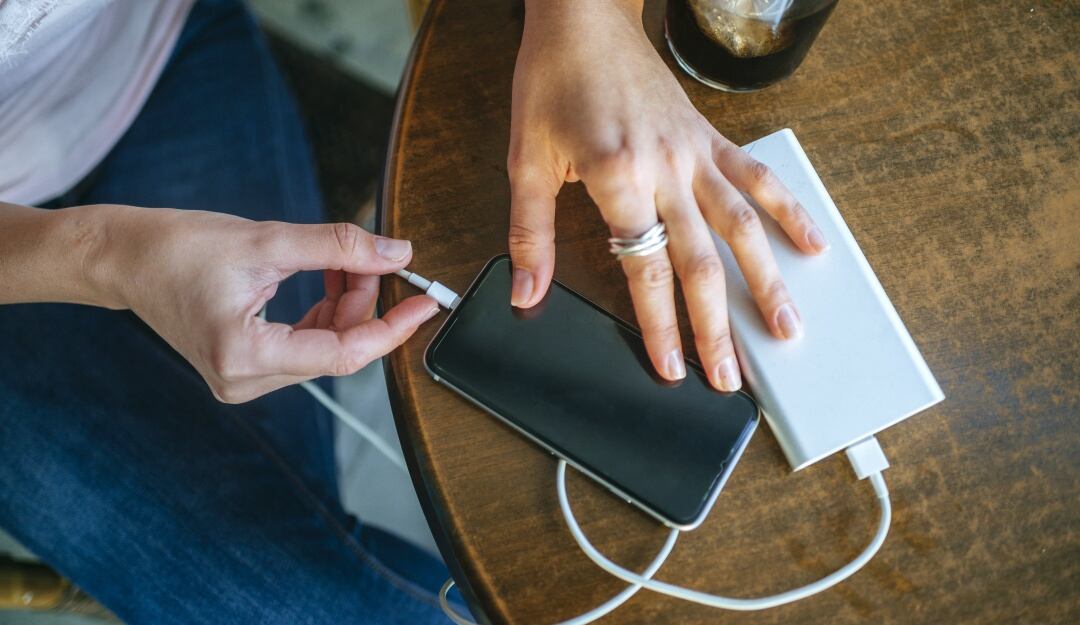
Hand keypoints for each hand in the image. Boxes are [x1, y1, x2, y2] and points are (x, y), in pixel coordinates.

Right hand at [90, 205, 437, 402]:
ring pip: (325, 348)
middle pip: (337, 350)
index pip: (344, 354)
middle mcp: (244, 381)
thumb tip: (396, 253)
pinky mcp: (244, 368)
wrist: (124, 259)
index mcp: (244, 356)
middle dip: (364, 303)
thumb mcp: (266, 239)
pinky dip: (324, 313)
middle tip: (374, 257)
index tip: (426, 302)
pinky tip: (325, 278)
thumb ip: (338, 247)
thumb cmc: (177, 247)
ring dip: (345, 306)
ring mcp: (243, 380)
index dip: (392, 328)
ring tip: (341, 260)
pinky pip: (305, 346)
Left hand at [507, 0, 827, 391]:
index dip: (660, 326)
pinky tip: (811, 245)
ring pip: (742, 226)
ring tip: (787, 328)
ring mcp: (695, 152)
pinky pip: (756, 177)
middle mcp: (665, 168)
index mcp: (617, 176)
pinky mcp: (710, 137)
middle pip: (701, 261)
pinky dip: (787, 211)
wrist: (583, 19)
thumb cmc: (552, 81)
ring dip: (767, 281)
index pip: (645, 269)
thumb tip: (527, 293)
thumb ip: (530, 233)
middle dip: (718, 326)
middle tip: (731, 377)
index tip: (673, 368)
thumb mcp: (525, 159)